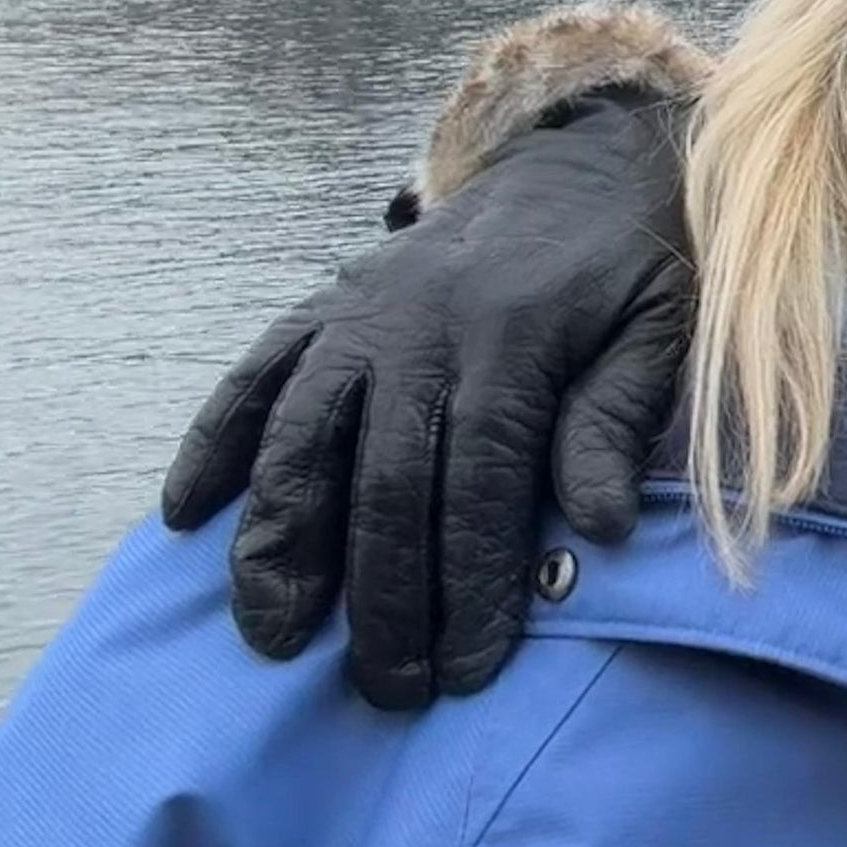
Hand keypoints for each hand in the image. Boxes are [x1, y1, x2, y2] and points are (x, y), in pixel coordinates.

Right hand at [160, 90, 696, 708]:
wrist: (588, 157)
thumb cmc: (633, 264)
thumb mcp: (662, 328)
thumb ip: (620, 418)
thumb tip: (600, 530)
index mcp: (510, 341)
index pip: (477, 485)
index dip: (471, 584)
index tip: (469, 669)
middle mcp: (418, 329)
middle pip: (382, 481)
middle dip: (380, 597)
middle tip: (386, 689)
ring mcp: (359, 315)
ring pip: (300, 438)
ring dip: (279, 541)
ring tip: (271, 632)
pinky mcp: (325, 305)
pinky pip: (255, 376)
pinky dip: (214, 443)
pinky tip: (185, 516)